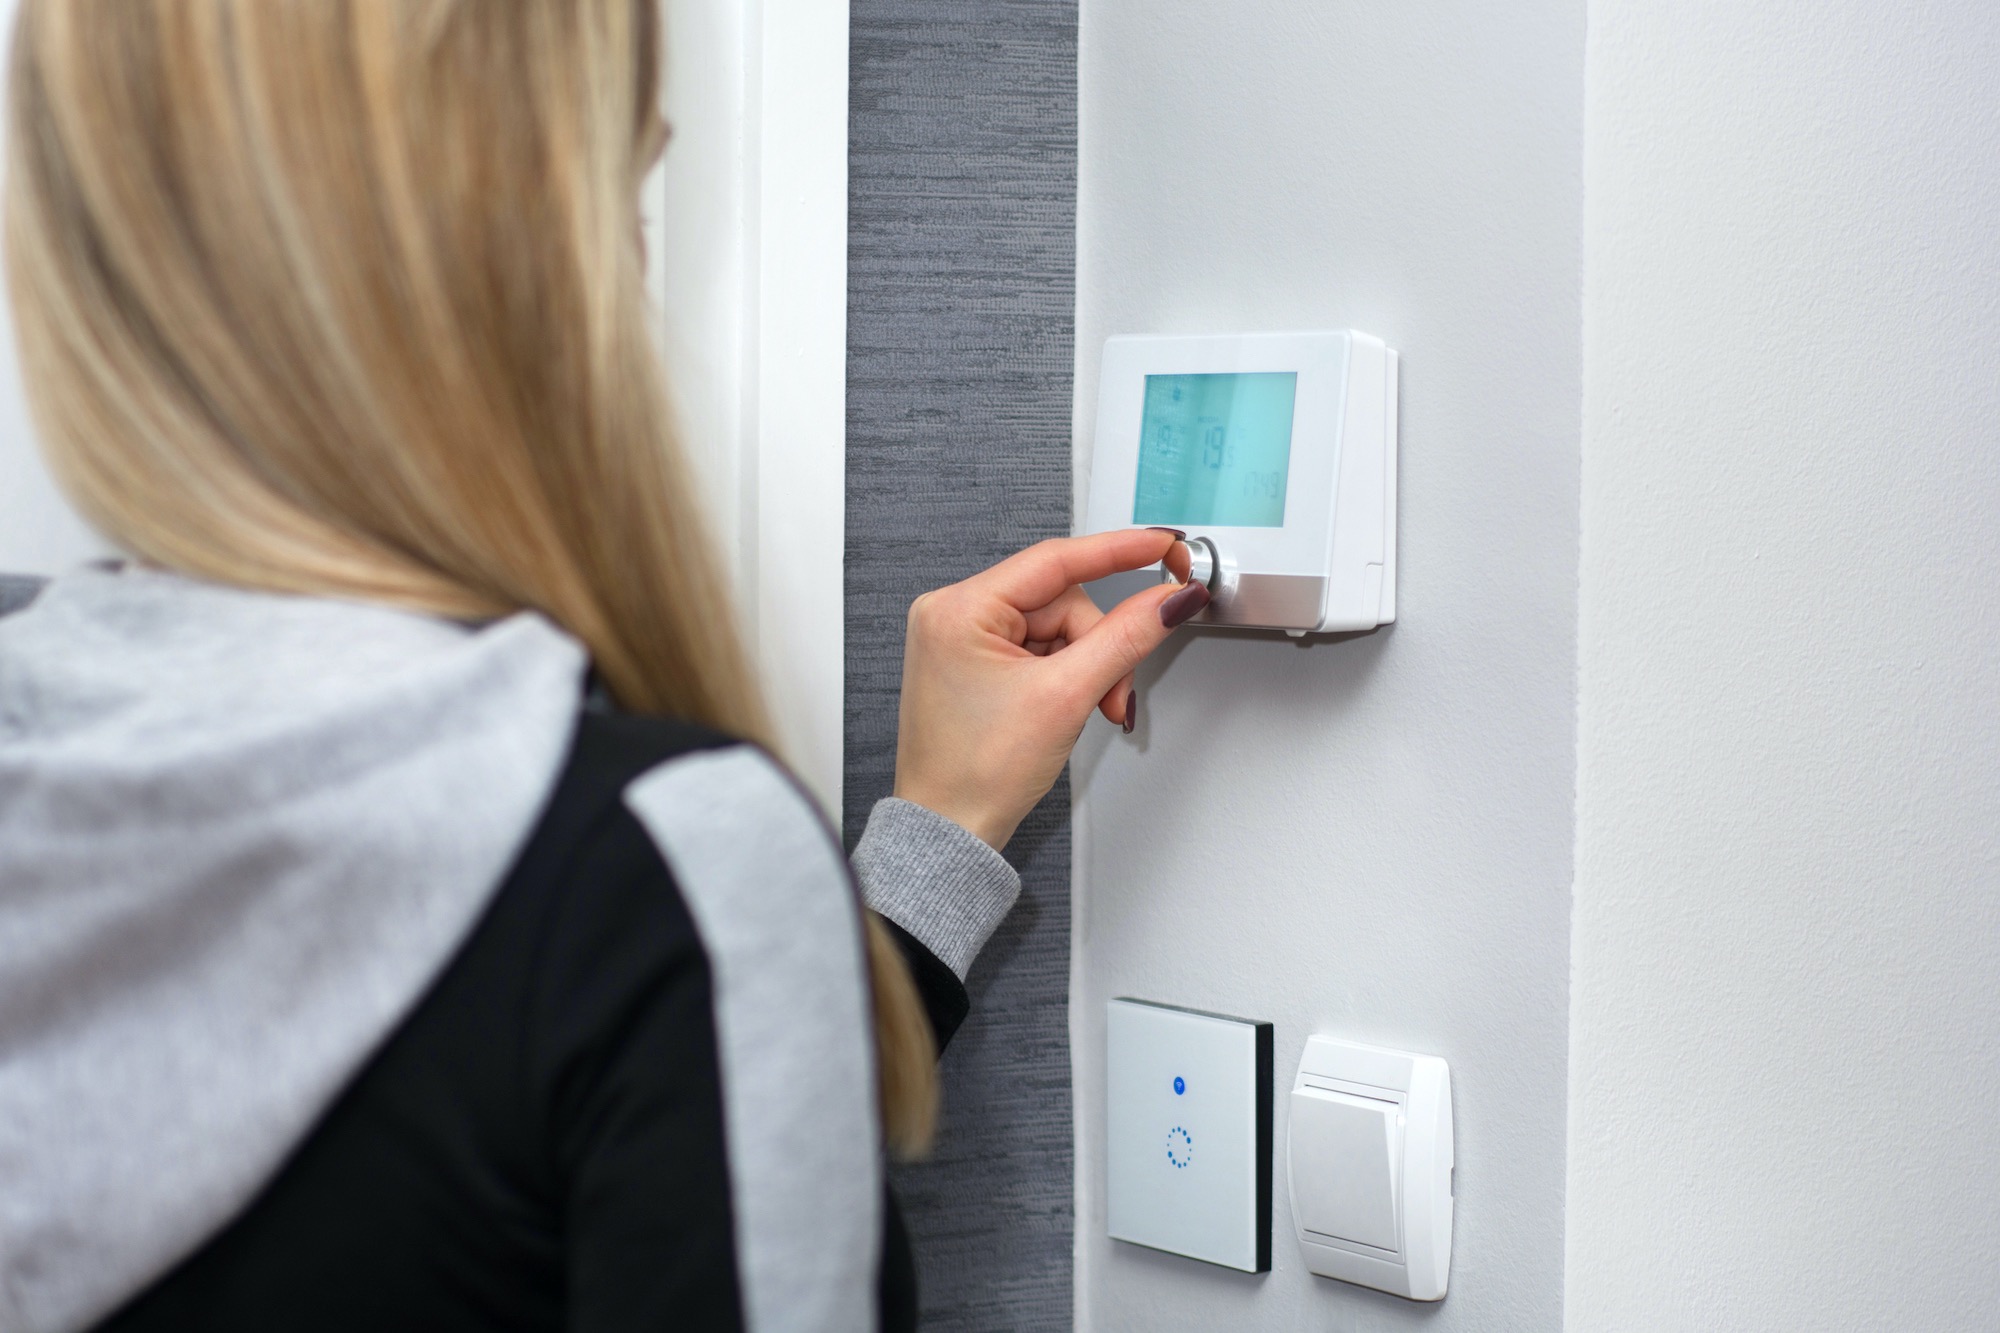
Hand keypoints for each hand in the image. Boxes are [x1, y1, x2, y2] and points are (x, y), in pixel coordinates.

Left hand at [892, 528, 1207, 849]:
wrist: (950, 829)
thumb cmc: (976, 773)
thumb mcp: (1065, 696)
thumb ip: (1124, 639)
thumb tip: (1167, 601)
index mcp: (958, 609)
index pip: (1055, 560)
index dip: (1117, 552)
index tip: (1161, 545)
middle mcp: (953, 614)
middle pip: (1062, 601)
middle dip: (1098, 647)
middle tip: (1111, 694)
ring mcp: (962, 639)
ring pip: (1058, 628)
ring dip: (1086, 668)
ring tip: (1085, 711)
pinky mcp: (975, 662)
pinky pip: (1040, 649)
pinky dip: (1066, 676)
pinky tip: (1063, 706)